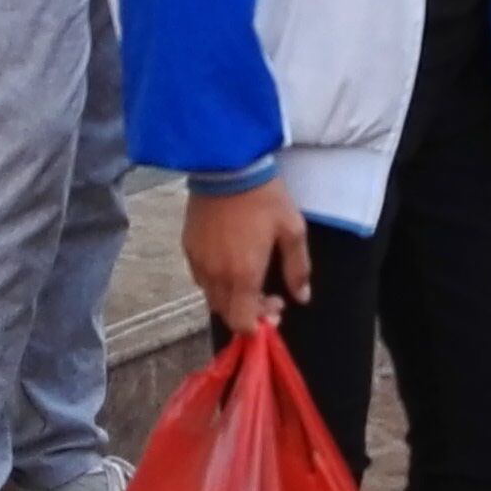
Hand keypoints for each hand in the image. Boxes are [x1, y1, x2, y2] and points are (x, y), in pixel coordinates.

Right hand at [183, 182, 310, 333]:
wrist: (228, 166)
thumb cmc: (264, 197)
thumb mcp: (292, 230)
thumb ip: (297, 269)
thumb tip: (302, 298)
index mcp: (243, 275)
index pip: (242, 322)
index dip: (258, 324)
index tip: (275, 307)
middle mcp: (216, 275)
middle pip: (226, 313)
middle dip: (247, 311)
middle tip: (267, 293)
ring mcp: (198, 261)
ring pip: (211, 296)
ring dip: (230, 297)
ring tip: (248, 277)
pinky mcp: (188, 246)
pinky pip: (200, 276)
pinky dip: (215, 280)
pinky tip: (229, 261)